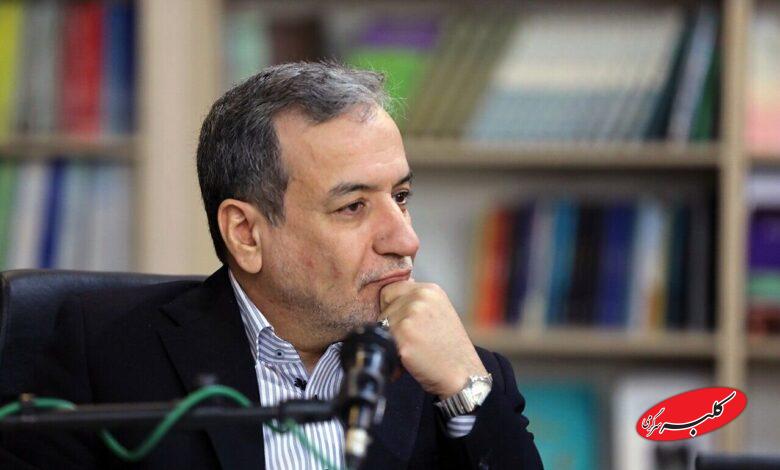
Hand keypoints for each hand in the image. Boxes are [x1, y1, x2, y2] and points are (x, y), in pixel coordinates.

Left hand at [380, 281, 487, 398]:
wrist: (462, 374)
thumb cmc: (449, 348)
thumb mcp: (439, 312)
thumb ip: (416, 300)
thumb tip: (387, 295)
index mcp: (429, 290)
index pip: (389, 290)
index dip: (391, 308)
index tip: (404, 322)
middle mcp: (419, 298)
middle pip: (384, 308)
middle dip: (391, 324)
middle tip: (414, 340)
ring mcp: (410, 315)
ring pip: (381, 325)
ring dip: (391, 339)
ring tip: (413, 349)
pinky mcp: (403, 335)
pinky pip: (382, 341)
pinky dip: (391, 352)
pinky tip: (409, 358)